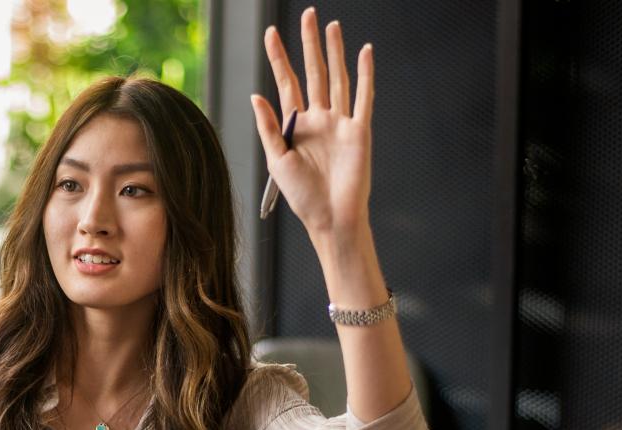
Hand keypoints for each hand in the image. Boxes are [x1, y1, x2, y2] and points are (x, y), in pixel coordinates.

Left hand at [251, 7, 373, 237]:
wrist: (330, 218)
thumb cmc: (302, 196)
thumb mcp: (277, 161)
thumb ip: (268, 128)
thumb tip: (256, 96)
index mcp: (296, 126)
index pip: (286, 82)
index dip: (278, 58)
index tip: (270, 33)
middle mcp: (319, 119)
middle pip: (314, 72)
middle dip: (309, 44)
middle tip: (308, 15)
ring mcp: (340, 123)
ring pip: (338, 78)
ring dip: (335, 52)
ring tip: (331, 26)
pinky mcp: (360, 131)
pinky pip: (363, 97)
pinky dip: (365, 74)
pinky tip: (365, 52)